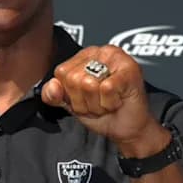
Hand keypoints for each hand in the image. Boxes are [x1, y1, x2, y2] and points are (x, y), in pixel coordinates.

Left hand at [40, 45, 168, 156]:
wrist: (127, 130)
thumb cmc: (103, 113)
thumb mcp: (71, 104)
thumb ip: (54, 95)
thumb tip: (52, 86)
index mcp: (84, 55)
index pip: (61, 73)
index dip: (70, 94)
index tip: (86, 98)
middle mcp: (101, 51)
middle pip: (74, 79)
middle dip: (84, 101)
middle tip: (99, 102)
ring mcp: (117, 57)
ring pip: (88, 84)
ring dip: (97, 103)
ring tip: (107, 102)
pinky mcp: (130, 69)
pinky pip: (106, 89)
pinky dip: (110, 103)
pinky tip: (118, 101)